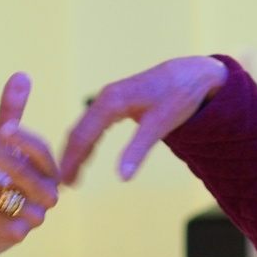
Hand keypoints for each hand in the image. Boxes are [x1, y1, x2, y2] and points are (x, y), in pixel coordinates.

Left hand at [0, 73, 59, 256]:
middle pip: (23, 172)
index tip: (4, 128)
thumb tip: (22, 74)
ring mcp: (35, 217)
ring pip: (7, 195)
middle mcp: (47, 193)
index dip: (24, 140)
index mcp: (47, 170)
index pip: (42, 152)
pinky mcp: (18, 236)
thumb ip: (11, 114)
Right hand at [61, 57, 228, 183]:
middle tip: (62, 184)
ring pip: (85, 127)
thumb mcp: (160, 124)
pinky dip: (88, 141)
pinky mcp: (118, 102)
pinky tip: (86, 156)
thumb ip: (138, 150)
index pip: (83, 135)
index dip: (72, 159)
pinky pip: (95, 124)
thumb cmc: (180, 95)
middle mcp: (105, 98)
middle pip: (79, 131)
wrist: (194, 72)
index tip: (64, 181)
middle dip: (69, 157)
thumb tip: (122, 178)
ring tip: (71, 174)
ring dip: (76, 151)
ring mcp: (110, 98)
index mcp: (111, 101)